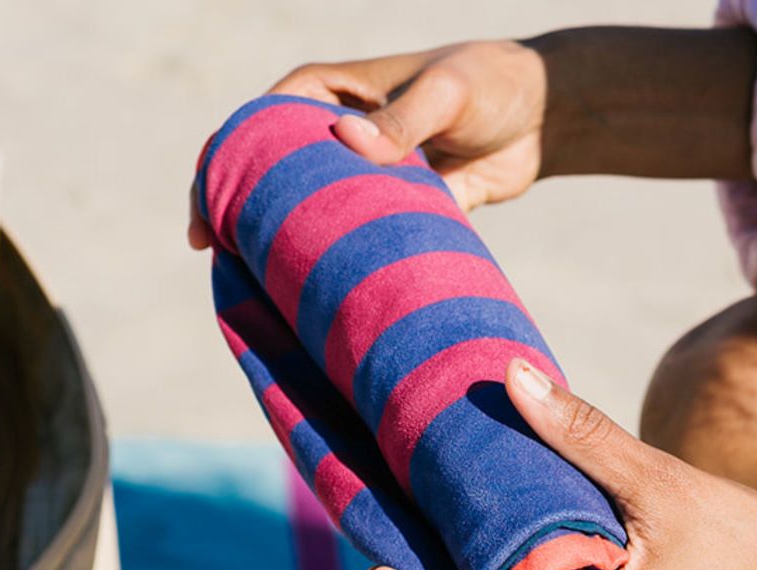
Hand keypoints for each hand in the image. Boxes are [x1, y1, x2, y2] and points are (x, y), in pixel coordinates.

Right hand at [187, 40, 546, 249]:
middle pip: (271, 172)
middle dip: (238, 208)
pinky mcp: (389, 213)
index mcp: (333, 91)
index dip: (226, 156)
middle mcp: (337, 135)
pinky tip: (311, 298)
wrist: (547, 118)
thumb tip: (347, 144)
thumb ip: (401, 119)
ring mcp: (360, 177)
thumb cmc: (492, 83)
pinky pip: (350, 242)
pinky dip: (331, 266)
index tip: (209, 201)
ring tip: (250, 282)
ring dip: (280, 244)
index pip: (261, 121)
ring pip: (306, 213)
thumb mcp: (446, 91)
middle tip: (212, 251)